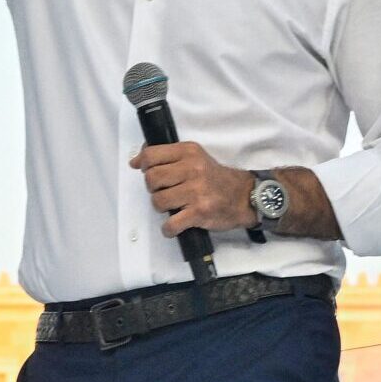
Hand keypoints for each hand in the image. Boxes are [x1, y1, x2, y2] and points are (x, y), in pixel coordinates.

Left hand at [130, 142, 253, 237]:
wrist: (244, 196)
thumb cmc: (215, 178)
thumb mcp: (195, 157)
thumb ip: (167, 157)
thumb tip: (136, 160)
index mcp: (189, 152)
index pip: (151, 155)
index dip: (143, 165)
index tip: (145, 171)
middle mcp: (192, 169)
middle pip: (151, 179)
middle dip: (153, 188)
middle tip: (164, 191)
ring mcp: (196, 191)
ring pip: (158, 201)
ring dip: (161, 208)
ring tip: (173, 206)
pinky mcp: (199, 212)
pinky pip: (170, 224)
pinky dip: (169, 229)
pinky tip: (175, 225)